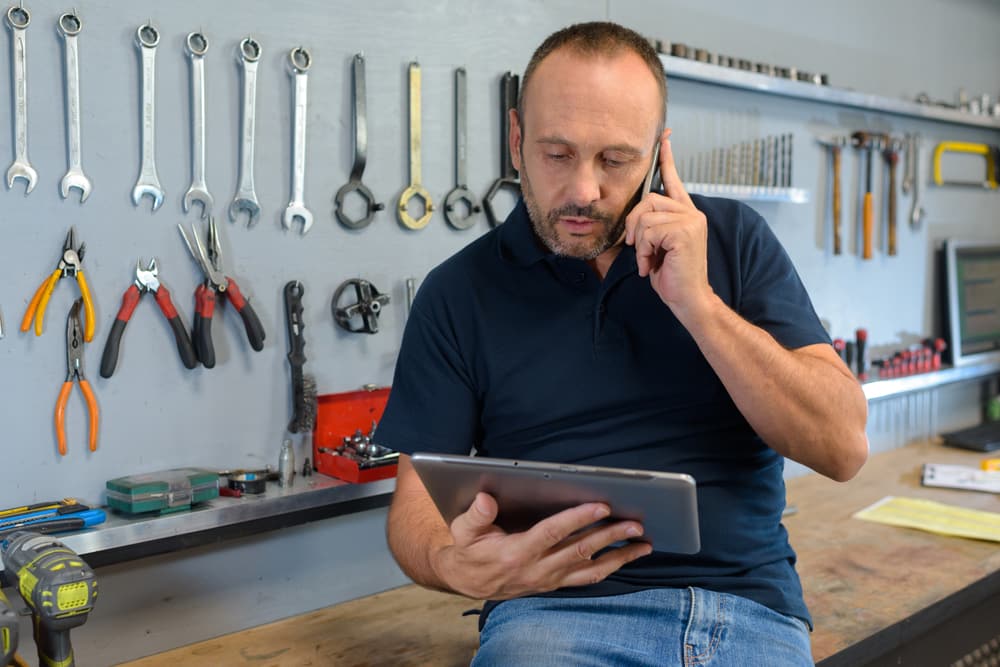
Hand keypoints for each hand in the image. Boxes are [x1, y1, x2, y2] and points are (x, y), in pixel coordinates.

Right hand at [431, 492, 652, 600]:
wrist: (466, 581)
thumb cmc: (468, 550)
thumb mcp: (464, 530)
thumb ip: (477, 514)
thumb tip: (487, 498)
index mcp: (517, 552)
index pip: (553, 533)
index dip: (578, 519)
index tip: (601, 506)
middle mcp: (537, 569)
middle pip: (580, 551)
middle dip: (610, 536)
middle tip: (635, 523)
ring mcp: (549, 579)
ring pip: (591, 569)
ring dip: (620, 556)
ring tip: (644, 543)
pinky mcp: (554, 584)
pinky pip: (587, 579)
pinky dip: (611, 568)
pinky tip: (627, 556)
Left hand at [625, 130, 714, 320]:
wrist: (688, 299)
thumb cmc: (671, 276)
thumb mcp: (656, 246)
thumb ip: (651, 226)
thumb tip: (635, 217)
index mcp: (685, 213)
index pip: (673, 181)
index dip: (667, 158)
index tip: (664, 137)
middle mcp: (691, 212)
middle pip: (647, 199)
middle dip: (633, 224)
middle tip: (635, 248)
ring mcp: (690, 220)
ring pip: (645, 216)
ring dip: (638, 243)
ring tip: (647, 260)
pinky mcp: (684, 231)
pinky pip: (648, 231)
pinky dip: (642, 250)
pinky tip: (650, 265)